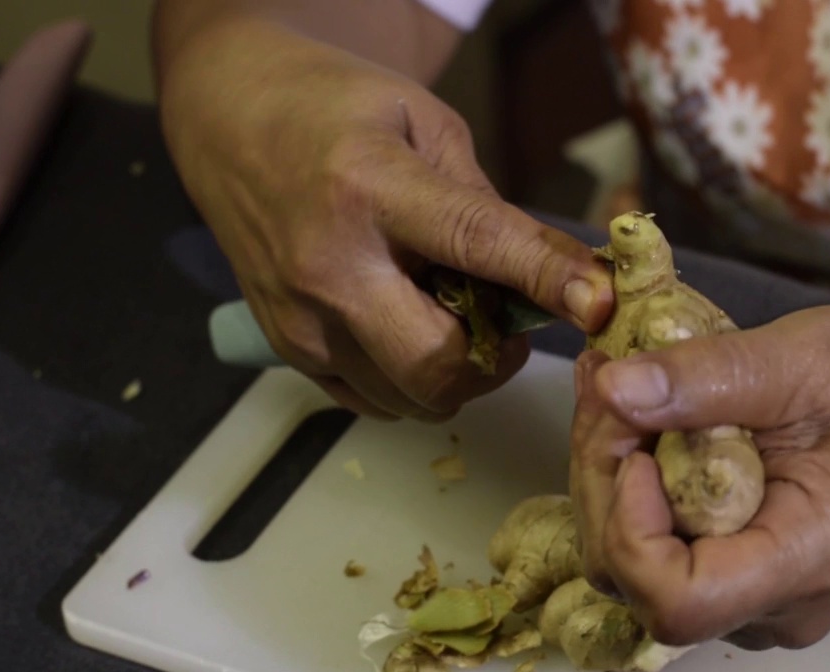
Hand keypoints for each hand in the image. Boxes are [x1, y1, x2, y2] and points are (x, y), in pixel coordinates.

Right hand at [160, 20, 612, 419]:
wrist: (228, 122)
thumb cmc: (336, 109)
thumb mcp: (423, 121)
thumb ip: (481, 201)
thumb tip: (548, 273)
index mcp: (369, 187)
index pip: (475, 244)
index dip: (547, 279)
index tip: (601, 304)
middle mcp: (329, 265)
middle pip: (437, 363)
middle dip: (496, 358)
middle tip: (508, 321)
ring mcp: (301, 319)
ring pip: (412, 398)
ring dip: (458, 373)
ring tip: (453, 317)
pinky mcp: (287, 350)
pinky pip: (376, 403)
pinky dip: (413, 383)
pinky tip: (411, 329)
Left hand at [569, 306, 829, 649]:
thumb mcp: (805, 357)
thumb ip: (711, 375)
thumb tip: (614, 390)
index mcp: (808, 560)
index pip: (682, 601)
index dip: (632, 530)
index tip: (637, 446)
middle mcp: (774, 604)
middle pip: (635, 579)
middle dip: (603, 477)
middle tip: (610, 382)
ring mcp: (747, 598)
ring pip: (625, 563)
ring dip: (603, 471)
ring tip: (617, 386)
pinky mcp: (723, 574)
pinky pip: (644, 546)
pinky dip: (623, 479)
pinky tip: (633, 415)